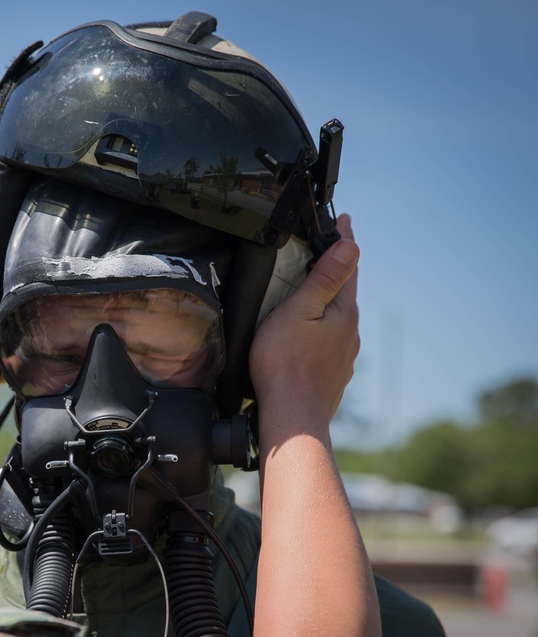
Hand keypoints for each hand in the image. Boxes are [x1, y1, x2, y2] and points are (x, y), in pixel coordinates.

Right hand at [250, 214, 359, 423]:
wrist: (291, 417)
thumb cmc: (285, 364)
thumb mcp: (299, 312)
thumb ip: (325, 279)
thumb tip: (352, 246)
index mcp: (343, 313)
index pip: (347, 266)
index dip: (343, 240)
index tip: (343, 219)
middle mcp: (350, 333)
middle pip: (344, 293)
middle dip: (334, 272)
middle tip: (323, 251)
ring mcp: (343, 356)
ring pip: (337, 320)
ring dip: (327, 304)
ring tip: (311, 294)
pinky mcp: (332, 375)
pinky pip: (329, 343)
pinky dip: (320, 331)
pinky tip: (306, 337)